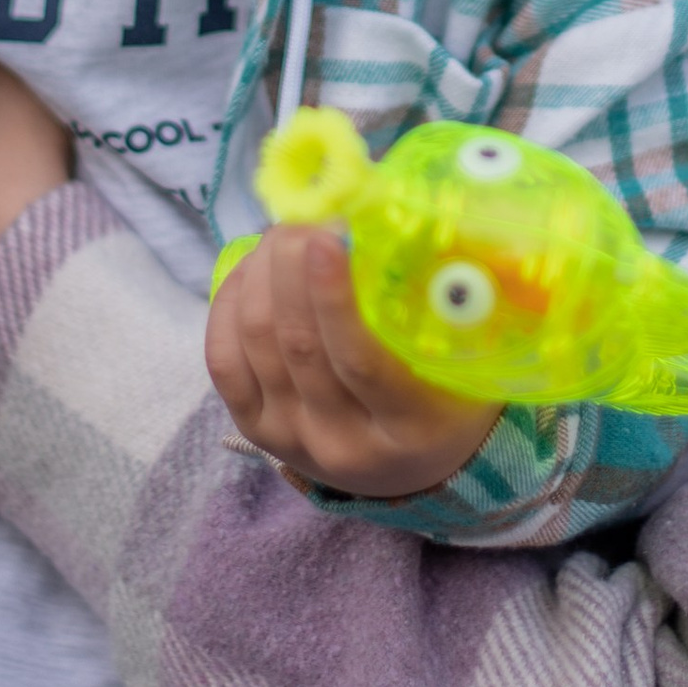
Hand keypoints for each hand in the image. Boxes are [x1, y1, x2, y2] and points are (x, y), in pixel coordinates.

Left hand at [205, 226, 498, 500]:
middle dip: (289, 268)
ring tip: (280, 237)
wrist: (414, 465)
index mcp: (411, 426)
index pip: (360, 360)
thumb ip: (440, 301)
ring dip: (259, 276)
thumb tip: (383, 221)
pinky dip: (228, 305)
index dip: (335, 297)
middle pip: (299, 345)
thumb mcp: (464, 355)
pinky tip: (250, 271)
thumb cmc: (450, 391)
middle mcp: (346, 443)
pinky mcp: (256, 432)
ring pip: (257, 343)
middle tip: (301, 223)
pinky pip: (223, 361)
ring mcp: (293, 440)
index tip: (325, 238)